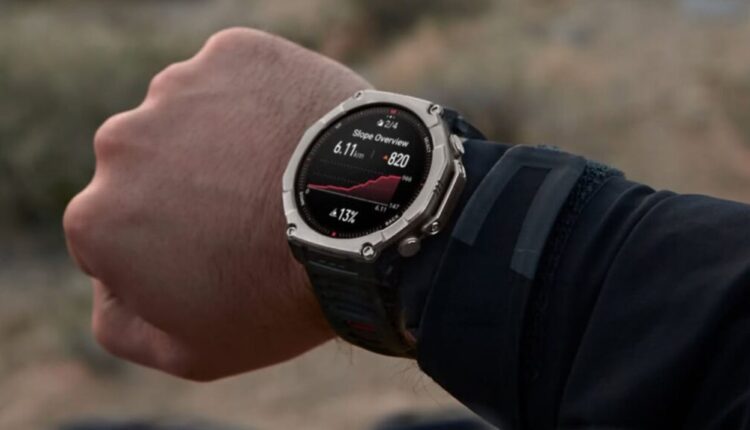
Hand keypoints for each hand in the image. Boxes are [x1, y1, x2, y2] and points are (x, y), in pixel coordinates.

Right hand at [63, 28, 371, 380]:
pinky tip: (293, 136)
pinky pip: (239, 80)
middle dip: (186, 190)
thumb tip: (106, 287)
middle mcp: (120, 144)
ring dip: (222, 142)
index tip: (217, 252)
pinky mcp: (234, 55)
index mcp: (97, 219)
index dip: (168, 246)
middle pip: (148, 169)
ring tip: (279, 177)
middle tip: (251, 213)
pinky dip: (260, 103)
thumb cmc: (280, 296)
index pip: (116, 230)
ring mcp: (177, 90)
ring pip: (191, 119)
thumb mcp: (193, 351)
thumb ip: (122, 324)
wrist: (366, 225)